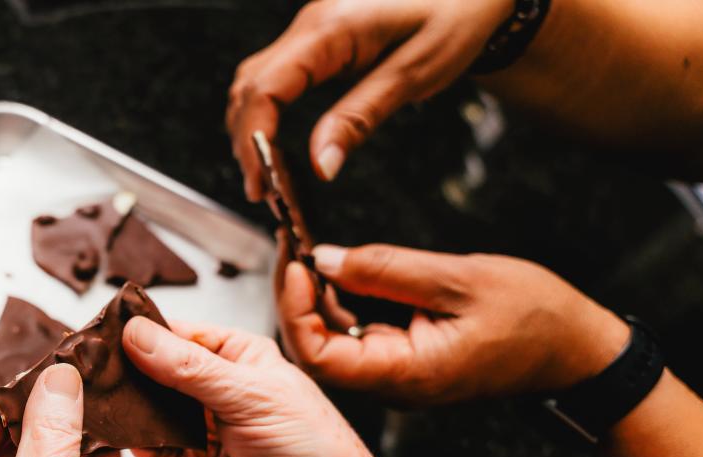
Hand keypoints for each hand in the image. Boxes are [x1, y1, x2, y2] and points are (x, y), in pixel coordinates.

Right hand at [121, 316, 385, 456]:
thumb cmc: (315, 447)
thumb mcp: (250, 394)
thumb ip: (190, 367)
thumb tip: (141, 336)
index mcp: (238, 357)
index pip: (179, 334)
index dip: (144, 332)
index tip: (109, 332)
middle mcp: (217, 391)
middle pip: (157, 373)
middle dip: (130, 373)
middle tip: (98, 369)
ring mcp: (202, 430)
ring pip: (151, 412)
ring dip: (132, 410)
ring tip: (108, 402)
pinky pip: (154, 451)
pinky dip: (140, 445)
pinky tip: (132, 439)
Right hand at [227, 0, 510, 194]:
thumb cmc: (457, 16)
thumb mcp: (414, 74)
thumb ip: (360, 118)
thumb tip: (320, 167)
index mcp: (330, 28)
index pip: (266, 86)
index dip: (254, 139)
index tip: (260, 183)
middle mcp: (310, 25)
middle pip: (249, 86)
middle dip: (246, 142)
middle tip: (260, 192)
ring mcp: (311, 31)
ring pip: (255, 82)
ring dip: (251, 130)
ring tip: (265, 177)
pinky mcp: (319, 42)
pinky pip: (276, 79)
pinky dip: (267, 116)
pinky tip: (275, 146)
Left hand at [279, 243, 630, 404]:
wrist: (577, 352)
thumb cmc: (536, 318)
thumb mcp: (460, 279)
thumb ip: (386, 269)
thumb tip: (323, 258)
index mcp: (405, 373)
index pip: (318, 356)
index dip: (294, 309)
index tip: (296, 262)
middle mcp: (392, 383)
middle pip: (314, 350)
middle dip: (295, 298)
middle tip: (293, 245)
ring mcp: (395, 375)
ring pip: (330, 342)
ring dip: (314, 298)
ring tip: (308, 249)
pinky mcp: (402, 360)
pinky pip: (355, 336)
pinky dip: (338, 303)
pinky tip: (336, 269)